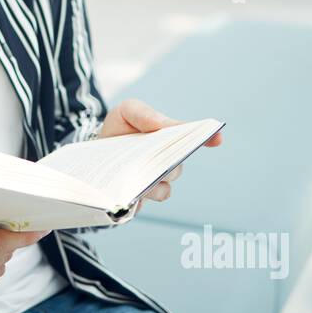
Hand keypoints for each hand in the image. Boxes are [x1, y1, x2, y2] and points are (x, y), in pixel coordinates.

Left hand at [97, 99, 223, 212]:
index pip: (192, 137)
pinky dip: (143, 195)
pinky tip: (131, 191)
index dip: (208, 137)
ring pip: (166, 184)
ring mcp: (155, 180)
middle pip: (178, 164)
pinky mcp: (141, 197)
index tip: (217, 137)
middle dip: (172, 159)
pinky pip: (148, 200)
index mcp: (168, 138)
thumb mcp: (124, 112)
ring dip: (157, 179)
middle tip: (160, 154)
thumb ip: (141, 112)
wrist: (94, 153)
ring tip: (141, 174)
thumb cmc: (116, 129)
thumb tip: (160, 124)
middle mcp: (167, 161)